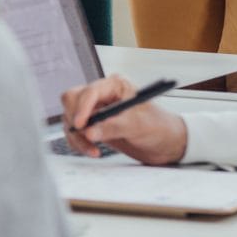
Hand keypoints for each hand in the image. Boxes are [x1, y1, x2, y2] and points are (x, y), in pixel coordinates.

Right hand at [58, 75, 190, 165]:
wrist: (166, 143)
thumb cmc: (159, 127)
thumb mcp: (139, 126)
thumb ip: (113, 127)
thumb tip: (90, 132)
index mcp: (115, 86)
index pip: (89, 92)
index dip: (82, 108)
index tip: (81, 125)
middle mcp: (102, 95)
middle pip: (72, 101)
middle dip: (76, 122)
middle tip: (86, 138)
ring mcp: (96, 110)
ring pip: (70, 118)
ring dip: (77, 136)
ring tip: (94, 150)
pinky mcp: (93, 125)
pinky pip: (75, 132)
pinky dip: (79, 143)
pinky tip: (94, 150)